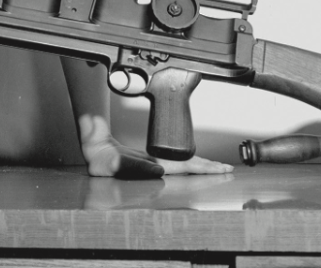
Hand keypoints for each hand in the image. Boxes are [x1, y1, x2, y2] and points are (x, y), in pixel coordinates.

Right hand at [78, 115, 232, 178]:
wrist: (92, 151)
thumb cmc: (100, 159)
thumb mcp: (112, 160)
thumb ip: (134, 165)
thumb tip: (159, 169)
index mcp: (150, 167)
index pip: (182, 168)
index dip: (201, 168)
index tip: (218, 169)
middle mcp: (156, 167)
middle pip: (188, 168)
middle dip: (208, 169)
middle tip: (228, 169)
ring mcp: (154, 164)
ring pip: (184, 165)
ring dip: (202, 166)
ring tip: (219, 168)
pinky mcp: (150, 159)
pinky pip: (175, 161)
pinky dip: (189, 162)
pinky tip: (196, 164)